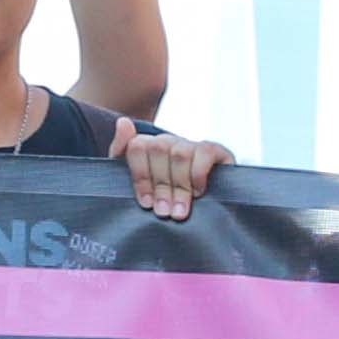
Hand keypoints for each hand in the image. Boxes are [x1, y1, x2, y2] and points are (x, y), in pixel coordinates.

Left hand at [113, 122, 230, 220]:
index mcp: (148, 148)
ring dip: (179, 186)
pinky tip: (198, 193)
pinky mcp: (217, 151)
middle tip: (164, 212)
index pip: (137, 146)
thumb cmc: (166, 204)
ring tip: (179, 211)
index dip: (140, 176)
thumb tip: (123, 122)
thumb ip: (122, 152)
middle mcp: (170, 142)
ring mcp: (193, 146)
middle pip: (158, 147)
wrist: (207, 217)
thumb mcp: (137, 186)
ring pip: (179, 153)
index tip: (146, 203)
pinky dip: (198, 175)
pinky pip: (204, 153)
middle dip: (160, 185)